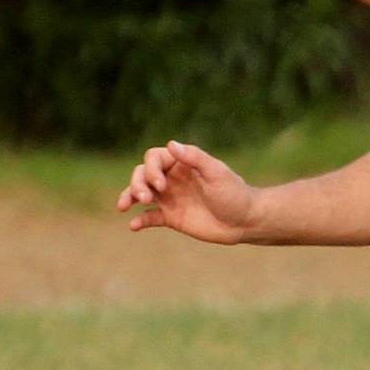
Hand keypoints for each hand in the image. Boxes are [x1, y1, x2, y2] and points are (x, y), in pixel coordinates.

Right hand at [117, 140, 255, 243]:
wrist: (244, 221)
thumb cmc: (233, 194)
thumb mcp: (216, 173)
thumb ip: (194, 158)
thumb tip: (170, 144)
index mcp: (182, 163)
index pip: (154, 158)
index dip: (151, 169)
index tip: (161, 185)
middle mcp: (172, 178)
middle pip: (142, 174)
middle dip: (137, 183)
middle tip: (145, 197)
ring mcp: (170, 198)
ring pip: (140, 193)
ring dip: (130, 196)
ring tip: (124, 206)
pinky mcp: (171, 217)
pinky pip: (149, 217)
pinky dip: (139, 220)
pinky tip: (133, 226)